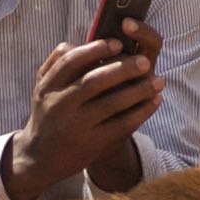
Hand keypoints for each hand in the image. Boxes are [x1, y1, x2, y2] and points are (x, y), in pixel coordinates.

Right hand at [4, 22, 161, 199]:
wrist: (40, 158)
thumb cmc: (48, 113)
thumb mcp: (42, 87)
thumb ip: (56, 62)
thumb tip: (81, 41)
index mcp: (48, 87)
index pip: (71, 61)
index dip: (95, 49)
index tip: (117, 42)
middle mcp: (60, 105)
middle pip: (94, 81)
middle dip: (123, 69)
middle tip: (146, 61)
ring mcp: (77, 126)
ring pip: (112, 104)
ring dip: (139, 90)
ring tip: (159, 80)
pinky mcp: (93, 144)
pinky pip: (122, 125)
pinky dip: (141, 112)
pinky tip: (155, 101)